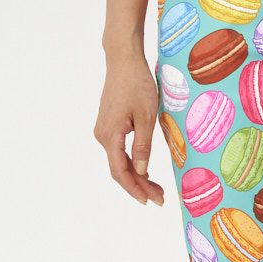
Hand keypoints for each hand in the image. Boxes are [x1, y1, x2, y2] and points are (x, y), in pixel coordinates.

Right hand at [94, 51, 164, 205]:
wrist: (123, 60)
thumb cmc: (137, 84)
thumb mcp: (146, 117)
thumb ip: (143, 146)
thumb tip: (141, 172)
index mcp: (110, 135)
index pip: (120, 172)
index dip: (135, 189)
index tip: (150, 201)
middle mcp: (102, 136)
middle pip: (120, 170)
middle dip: (139, 186)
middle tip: (160, 199)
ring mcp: (104, 131)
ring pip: (120, 161)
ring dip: (137, 176)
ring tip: (156, 189)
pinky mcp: (109, 126)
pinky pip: (119, 151)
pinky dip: (132, 163)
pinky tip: (145, 172)